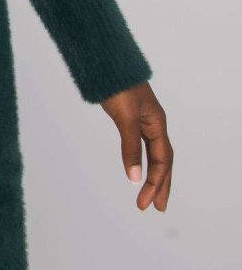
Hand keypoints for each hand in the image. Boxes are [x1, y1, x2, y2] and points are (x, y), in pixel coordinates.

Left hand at [101, 82, 171, 210]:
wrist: (106, 62)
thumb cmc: (117, 86)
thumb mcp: (125, 118)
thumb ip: (130, 147)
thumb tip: (134, 177)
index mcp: (157, 124)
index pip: (162, 160)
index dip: (155, 183)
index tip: (143, 203)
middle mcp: (153, 123)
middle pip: (163, 160)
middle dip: (161, 184)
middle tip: (157, 208)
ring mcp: (143, 120)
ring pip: (153, 153)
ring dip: (153, 174)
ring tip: (149, 194)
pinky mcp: (130, 116)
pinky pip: (141, 144)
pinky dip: (141, 158)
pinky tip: (137, 166)